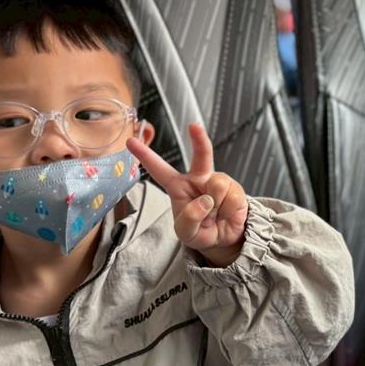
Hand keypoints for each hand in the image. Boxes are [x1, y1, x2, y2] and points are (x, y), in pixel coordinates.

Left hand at [128, 123, 248, 266]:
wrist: (225, 239)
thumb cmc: (201, 232)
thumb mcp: (186, 233)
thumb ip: (189, 219)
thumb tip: (205, 199)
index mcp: (178, 187)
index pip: (159, 170)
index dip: (145, 155)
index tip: (130, 142)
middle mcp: (198, 179)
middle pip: (200, 155)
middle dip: (199, 139)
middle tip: (194, 127)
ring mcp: (217, 181)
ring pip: (216, 185)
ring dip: (216, 207)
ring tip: (214, 216)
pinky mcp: (233, 187)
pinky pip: (230, 195)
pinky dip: (227, 210)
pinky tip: (225, 213)